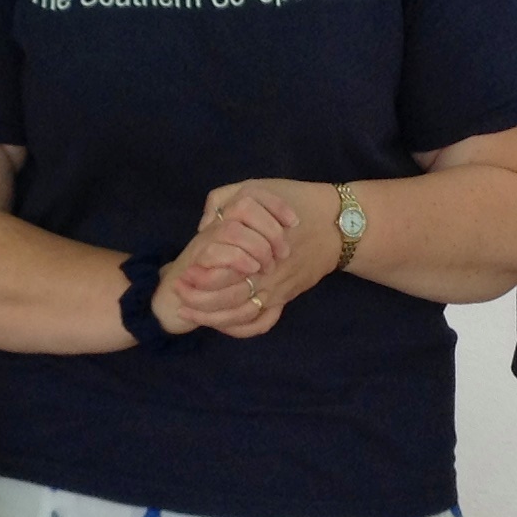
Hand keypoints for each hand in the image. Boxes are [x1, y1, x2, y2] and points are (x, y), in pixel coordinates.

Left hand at [168, 181, 333, 338]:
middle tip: (179, 298)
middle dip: (199, 302)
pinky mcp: (286, 298)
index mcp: (257, 247)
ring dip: (213, 318)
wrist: (337, 223)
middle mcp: (267, 274)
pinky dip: (240, 329)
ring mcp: (278, 290)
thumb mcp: (257, 187)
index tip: (181, 276)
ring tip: (190, 314)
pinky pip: (262, 322)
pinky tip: (222, 324)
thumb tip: (205, 224)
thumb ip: (224, 201)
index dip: (198, 279)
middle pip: (228, 299)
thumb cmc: (296, 201)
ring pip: (242, 315)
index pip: (222, 273)